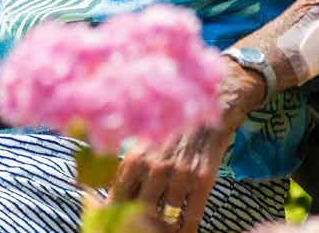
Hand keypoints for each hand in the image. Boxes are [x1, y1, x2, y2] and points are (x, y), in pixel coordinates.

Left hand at [107, 59, 264, 230]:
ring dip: (165, 230)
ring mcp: (180, 173)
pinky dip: (186, 230)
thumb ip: (131, 167)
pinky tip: (184, 232)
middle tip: (140, 228)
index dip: (114, 216)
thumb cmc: (177, 124)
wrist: (213, 100)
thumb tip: (105, 193)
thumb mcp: (149, 139)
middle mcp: (155, 166)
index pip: (118, 198)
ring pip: (167, 220)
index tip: (116, 225)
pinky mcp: (204, 178)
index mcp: (137, 156)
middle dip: (140, 225)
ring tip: (163, 230)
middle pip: (141, 212)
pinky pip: (191, 217)